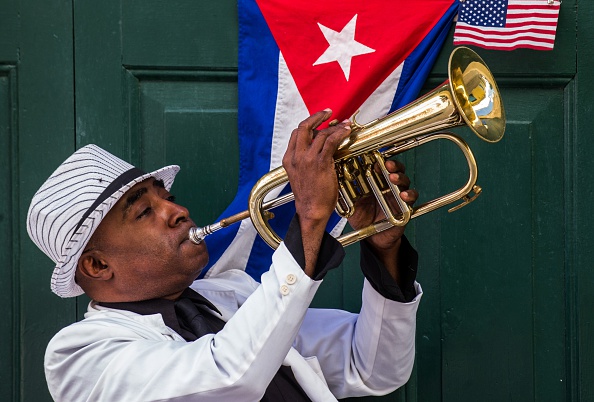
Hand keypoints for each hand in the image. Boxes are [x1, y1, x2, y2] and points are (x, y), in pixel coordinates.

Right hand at [282, 109, 350, 274]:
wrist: (311, 211)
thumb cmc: (310, 197)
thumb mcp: (302, 176)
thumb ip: (306, 162)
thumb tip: (321, 150)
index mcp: (289, 159)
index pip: (297, 134)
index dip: (309, 124)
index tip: (318, 120)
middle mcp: (296, 157)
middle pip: (304, 127)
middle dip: (317, 116)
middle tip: (329, 112)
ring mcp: (307, 159)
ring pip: (320, 134)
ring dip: (334, 127)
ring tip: (344, 126)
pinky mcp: (320, 163)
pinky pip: (331, 142)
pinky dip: (340, 134)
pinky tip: (346, 132)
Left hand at [347, 159, 417, 282]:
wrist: (373, 238)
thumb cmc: (363, 219)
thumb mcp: (351, 205)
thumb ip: (345, 195)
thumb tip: (334, 182)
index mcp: (374, 182)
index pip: (378, 166)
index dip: (377, 161)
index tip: (372, 161)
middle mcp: (387, 185)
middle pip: (394, 169)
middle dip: (392, 165)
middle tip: (386, 165)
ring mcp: (397, 194)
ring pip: (404, 179)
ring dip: (400, 177)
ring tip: (393, 178)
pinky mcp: (406, 205)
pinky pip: (412, 197)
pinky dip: (410, 194)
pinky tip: (403, 195)